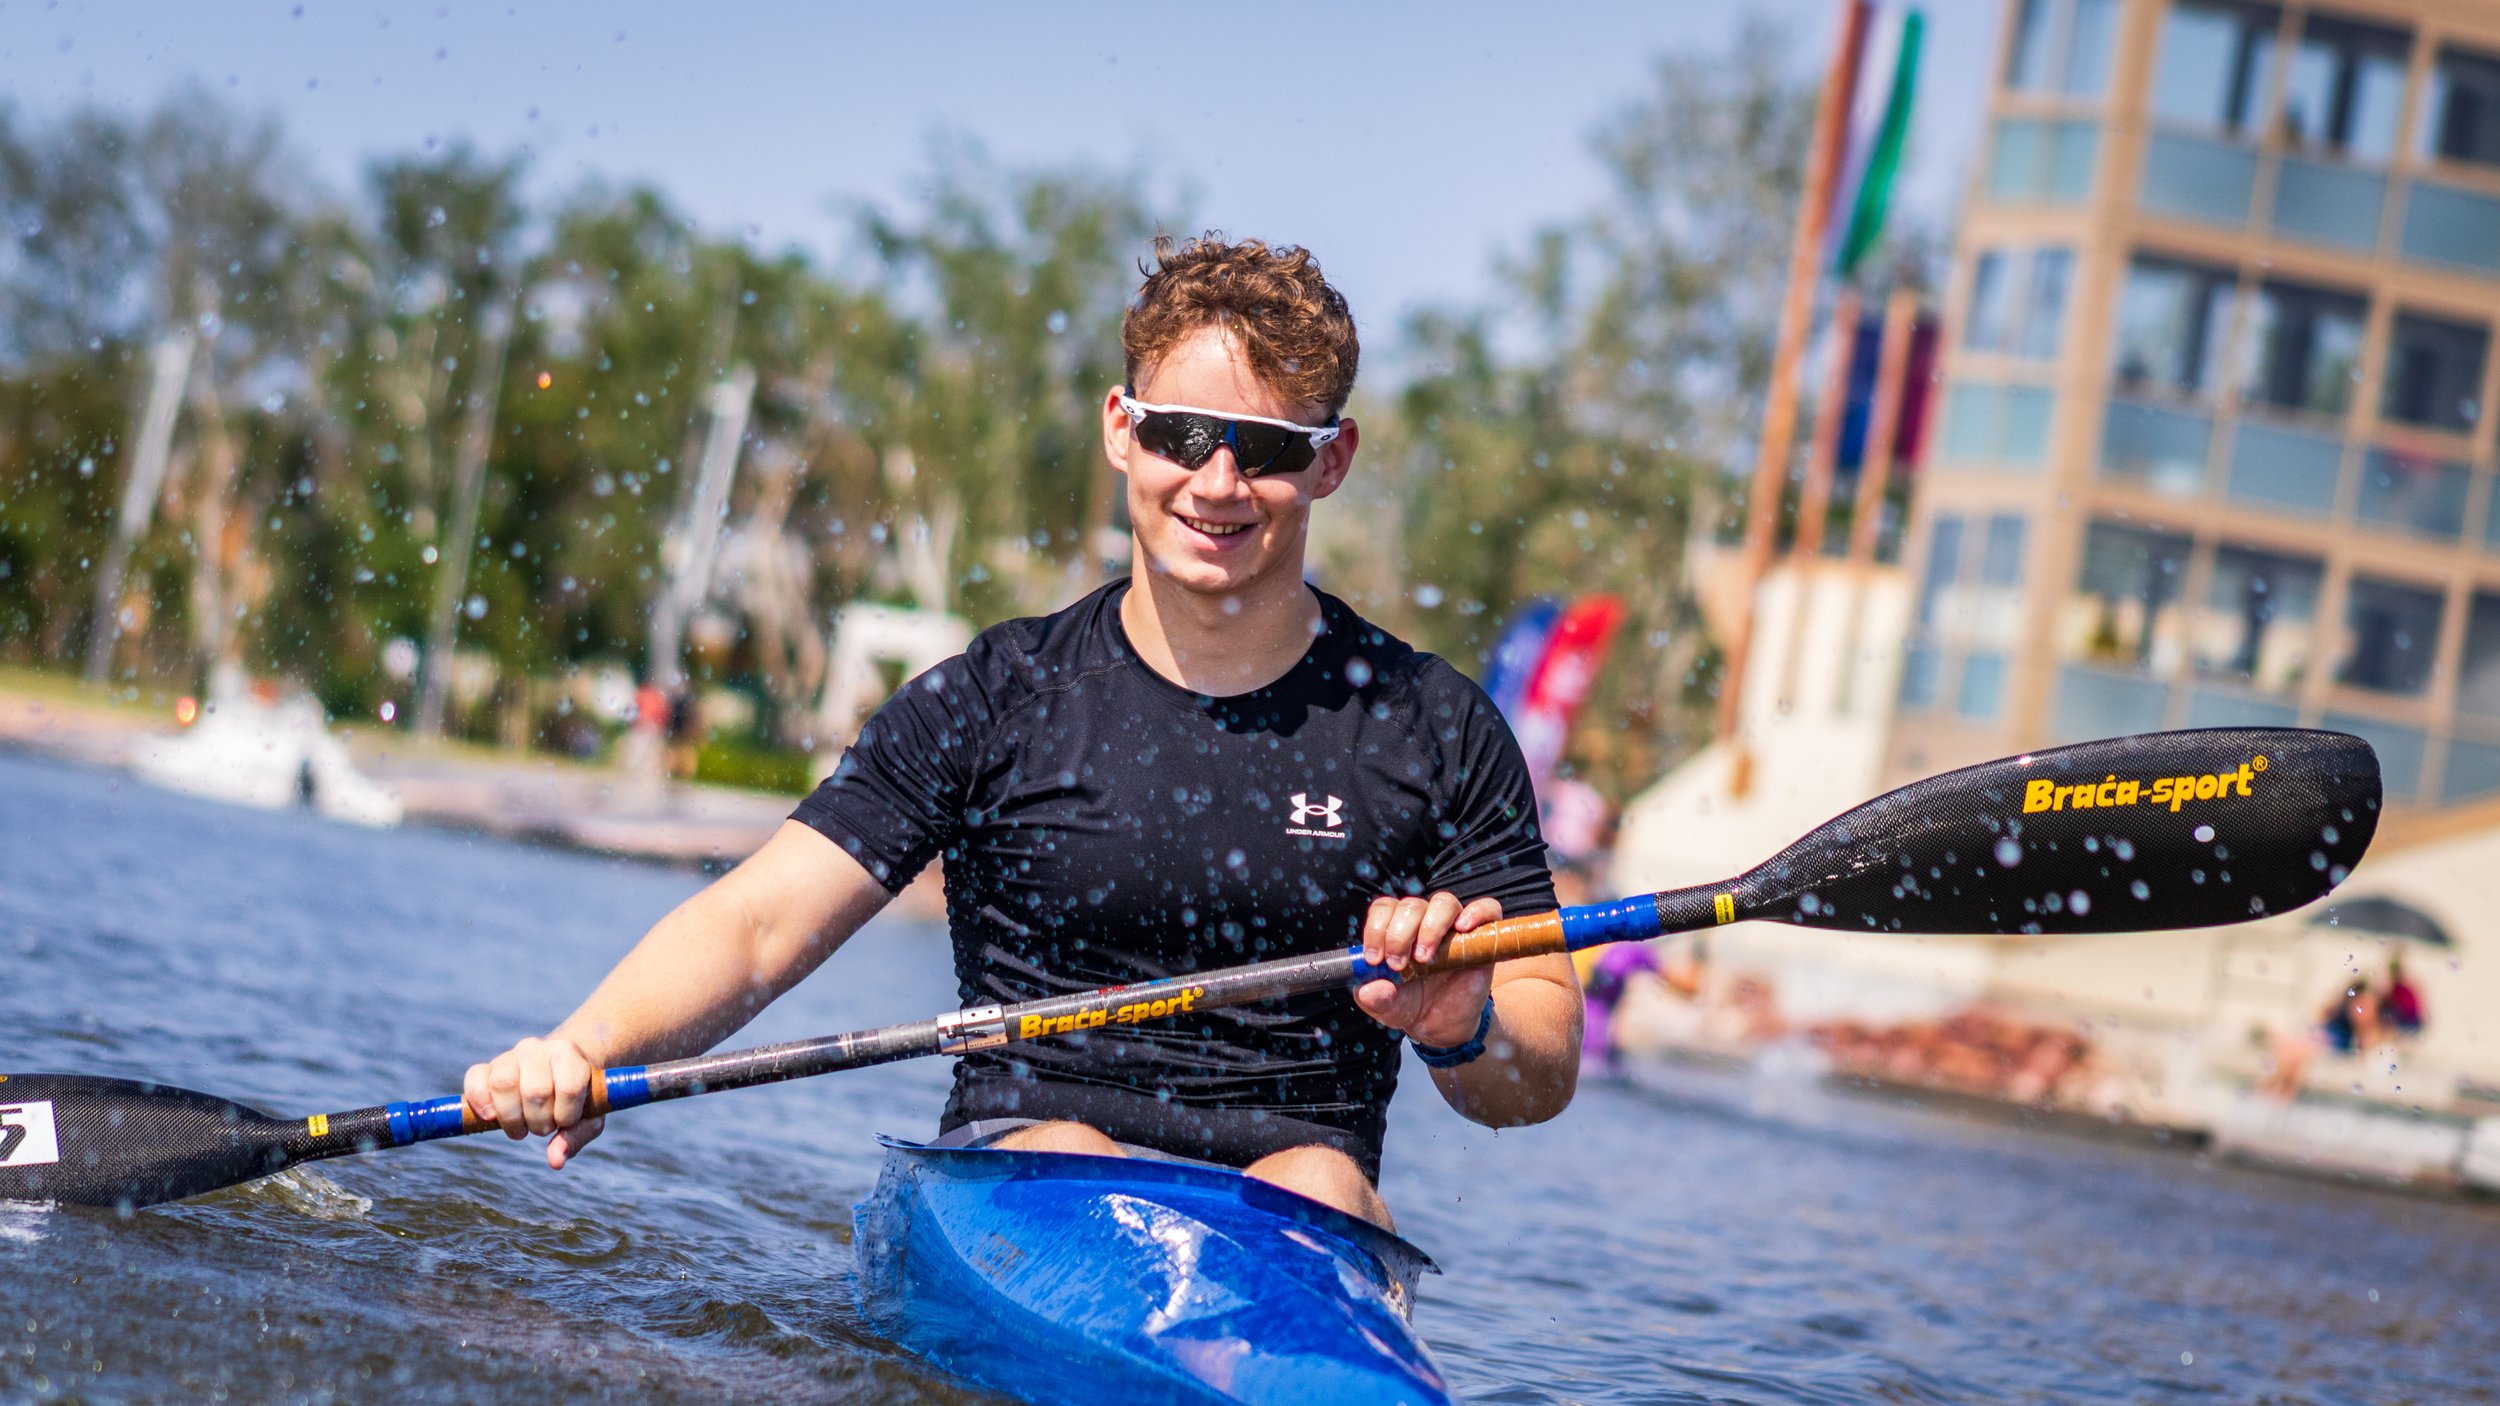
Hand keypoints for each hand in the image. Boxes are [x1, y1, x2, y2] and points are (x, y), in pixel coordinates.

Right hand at [463, 1034, 605, 1169]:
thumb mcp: (587, 1116)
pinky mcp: (488, 1067)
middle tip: (543, 1127)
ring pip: (503, 1084)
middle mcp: (539, 1049)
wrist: (561, 1068)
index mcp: (569, 1055)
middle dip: (539, 1121)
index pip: (569, 1087)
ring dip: (511, 1118)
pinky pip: (475, 1078)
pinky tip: (489, 1117)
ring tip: (521, 1126)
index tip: (567, 1121)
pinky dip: (478, 1100)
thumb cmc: (577, 1097)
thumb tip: (555, 1161)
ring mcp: (512, 1056)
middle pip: (535, 1090)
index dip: (567, 1115)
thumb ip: (576, 1136)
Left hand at [1352, 892, 1501, 1050]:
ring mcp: (1454, 927)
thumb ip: (1374, 998)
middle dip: (1399, 934)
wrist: (1444, 1025)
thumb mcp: (1387, 1008)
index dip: (1376, 928)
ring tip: (1425, 958)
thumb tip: (1368, 990)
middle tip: (1398, 965)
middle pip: (1412, 905)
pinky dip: (1476, 912)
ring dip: (1430, 927)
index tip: (1374, 958)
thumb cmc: (1412, 1006)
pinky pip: (1487, 908)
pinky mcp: (1482, 936)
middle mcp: (1424, 922)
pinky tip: (1462, 929)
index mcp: (1396, 929)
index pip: (1384, 908)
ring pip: (1443, 902)